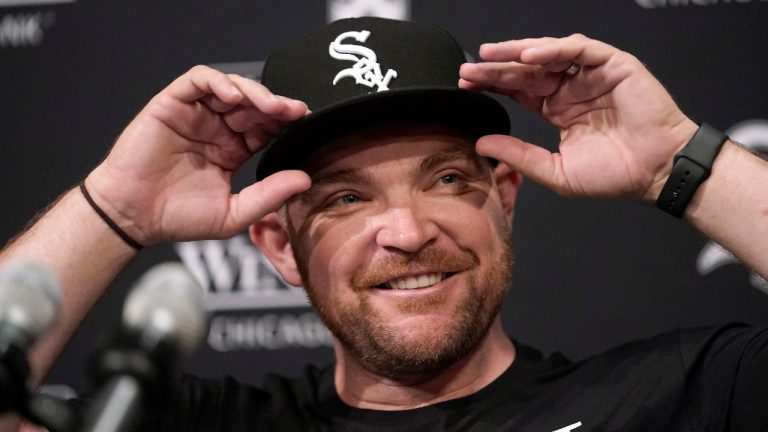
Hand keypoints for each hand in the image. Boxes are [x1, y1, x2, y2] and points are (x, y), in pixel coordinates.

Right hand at [86, 65, 310, 244]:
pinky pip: (198, 81)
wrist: (133, 217)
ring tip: (270, 106)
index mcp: (233, 150)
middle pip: (254, 105)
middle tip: (295, 112)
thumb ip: (269, 195)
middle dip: (277, 106)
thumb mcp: (234, 213)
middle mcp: (216, 129)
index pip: (266, 128)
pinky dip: (218, 81)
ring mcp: (195, 114)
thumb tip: (305, 179)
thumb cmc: (177, 217)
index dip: (285, 124)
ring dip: (254, 91)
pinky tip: (234, 96)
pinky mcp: (171, 104)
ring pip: (231, 87)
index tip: (305, 126)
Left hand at [459, 34, 697, 202]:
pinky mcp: (613, 65)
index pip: (518, 91)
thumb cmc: (613, 176)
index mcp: (558, 110)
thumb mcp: (554, 170)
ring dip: (517, 52)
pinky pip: (579, 49)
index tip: (465, 87)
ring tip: (488, 56)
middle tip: (467, 70)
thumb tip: (481, 144)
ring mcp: (591, 75)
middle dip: (496, 68)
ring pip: (549, 53)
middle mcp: (572, 89)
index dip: (493, 86)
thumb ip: (519, 155)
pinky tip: (529, 55)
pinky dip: (554, 49)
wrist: (655, 174)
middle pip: (527, 70)